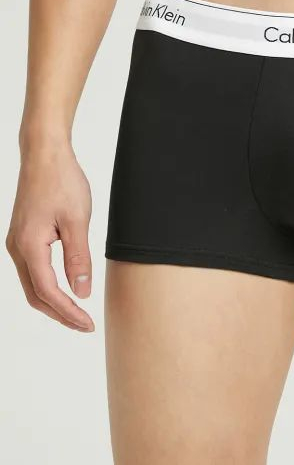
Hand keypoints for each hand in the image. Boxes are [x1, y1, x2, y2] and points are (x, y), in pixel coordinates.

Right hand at [6, 143, 94, 331]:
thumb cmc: (62, 182)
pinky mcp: (24, 236)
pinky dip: (49, 286)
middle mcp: (17, 248)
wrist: (45, 156)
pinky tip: (65, 288)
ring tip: (78, 313)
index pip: (48, 292)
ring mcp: (17, 242)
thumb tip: (82, 292)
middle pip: (36, 294)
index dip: (68, 312)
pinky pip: (34, 270)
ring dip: (54, 302)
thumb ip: (79, 258)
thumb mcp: (78, 221)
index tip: (88, 324)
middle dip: (60, 314)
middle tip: (85, 325)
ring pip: (33, 284)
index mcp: (29, 246)